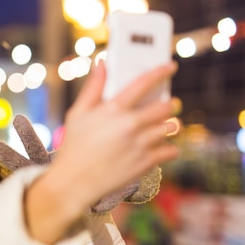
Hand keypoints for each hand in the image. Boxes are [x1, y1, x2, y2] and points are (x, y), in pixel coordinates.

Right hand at [22, 60, 178, 243]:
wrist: (74, 182)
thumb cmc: (73, 146)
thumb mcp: (77, 113)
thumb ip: (93, 87)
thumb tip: (102, 63)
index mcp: (113, 109)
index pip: (144, 83)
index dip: (160, 72)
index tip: (170, 67)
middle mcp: (130, 125)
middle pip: (166, 107)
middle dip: (169, 104)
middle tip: (166, 106)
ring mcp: (141, 144)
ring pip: (171, 128)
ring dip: (169, 126)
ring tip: (160, 128)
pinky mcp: (146, 163)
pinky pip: (171, 150)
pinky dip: (168, 148)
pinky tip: (157, 147)